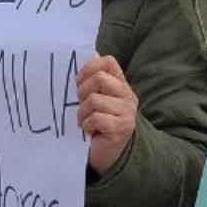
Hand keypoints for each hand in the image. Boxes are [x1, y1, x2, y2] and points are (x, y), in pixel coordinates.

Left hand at [77, 54, 137, 174]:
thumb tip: (93, 53)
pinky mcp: (121, 129)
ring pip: (94, 100)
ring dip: (82, 112)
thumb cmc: (99, 123)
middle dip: (82, 91)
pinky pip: (96, 118)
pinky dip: (87, 124)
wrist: (109, 153)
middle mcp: (127, 96)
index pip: (109, 62)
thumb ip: (95, 77)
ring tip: (84, 120)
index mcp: (121, 85)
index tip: (79, 81)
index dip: (89, 68)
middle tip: (80, 104)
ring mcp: (126, 113)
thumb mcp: (96, 97)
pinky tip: (89, 130)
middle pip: (99, 78)